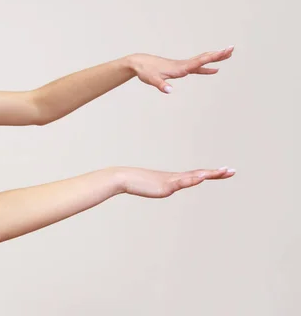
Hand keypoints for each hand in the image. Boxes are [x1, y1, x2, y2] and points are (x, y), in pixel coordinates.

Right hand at [114, 166, 235, 197]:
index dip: (211, 173)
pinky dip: (193, 179)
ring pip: (194, 176)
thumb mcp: (153, 187)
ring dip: (209, 174)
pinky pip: (182, 181)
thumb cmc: (137, 183)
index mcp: (175, 179)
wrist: (125, 178)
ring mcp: (172, 180)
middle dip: (217, 173)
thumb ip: (159, 187)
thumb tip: (160, 188)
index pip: (197, 175)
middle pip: (200, 174)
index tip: (225, 171)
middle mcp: (176, 178)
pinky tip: (202, 178)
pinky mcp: (166, 185)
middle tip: (232, 170)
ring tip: (223, 172)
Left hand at [127, 45, 234, 92]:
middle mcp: (183, 64)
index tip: (224, 51)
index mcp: (180, 67)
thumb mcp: (152, 80)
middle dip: (218, 54)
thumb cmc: (145, 71)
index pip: (200, 61)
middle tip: (232, 48)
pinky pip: (197, 68)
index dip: (213, 57)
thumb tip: (170, 91)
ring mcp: (182, 66)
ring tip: (228, 54)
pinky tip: (214, 70)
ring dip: (215, 58)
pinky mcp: (179, 69)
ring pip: (202, 61)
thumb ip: (162, 85)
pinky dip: (206, 68)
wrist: (138, 63)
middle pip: (204, 58)